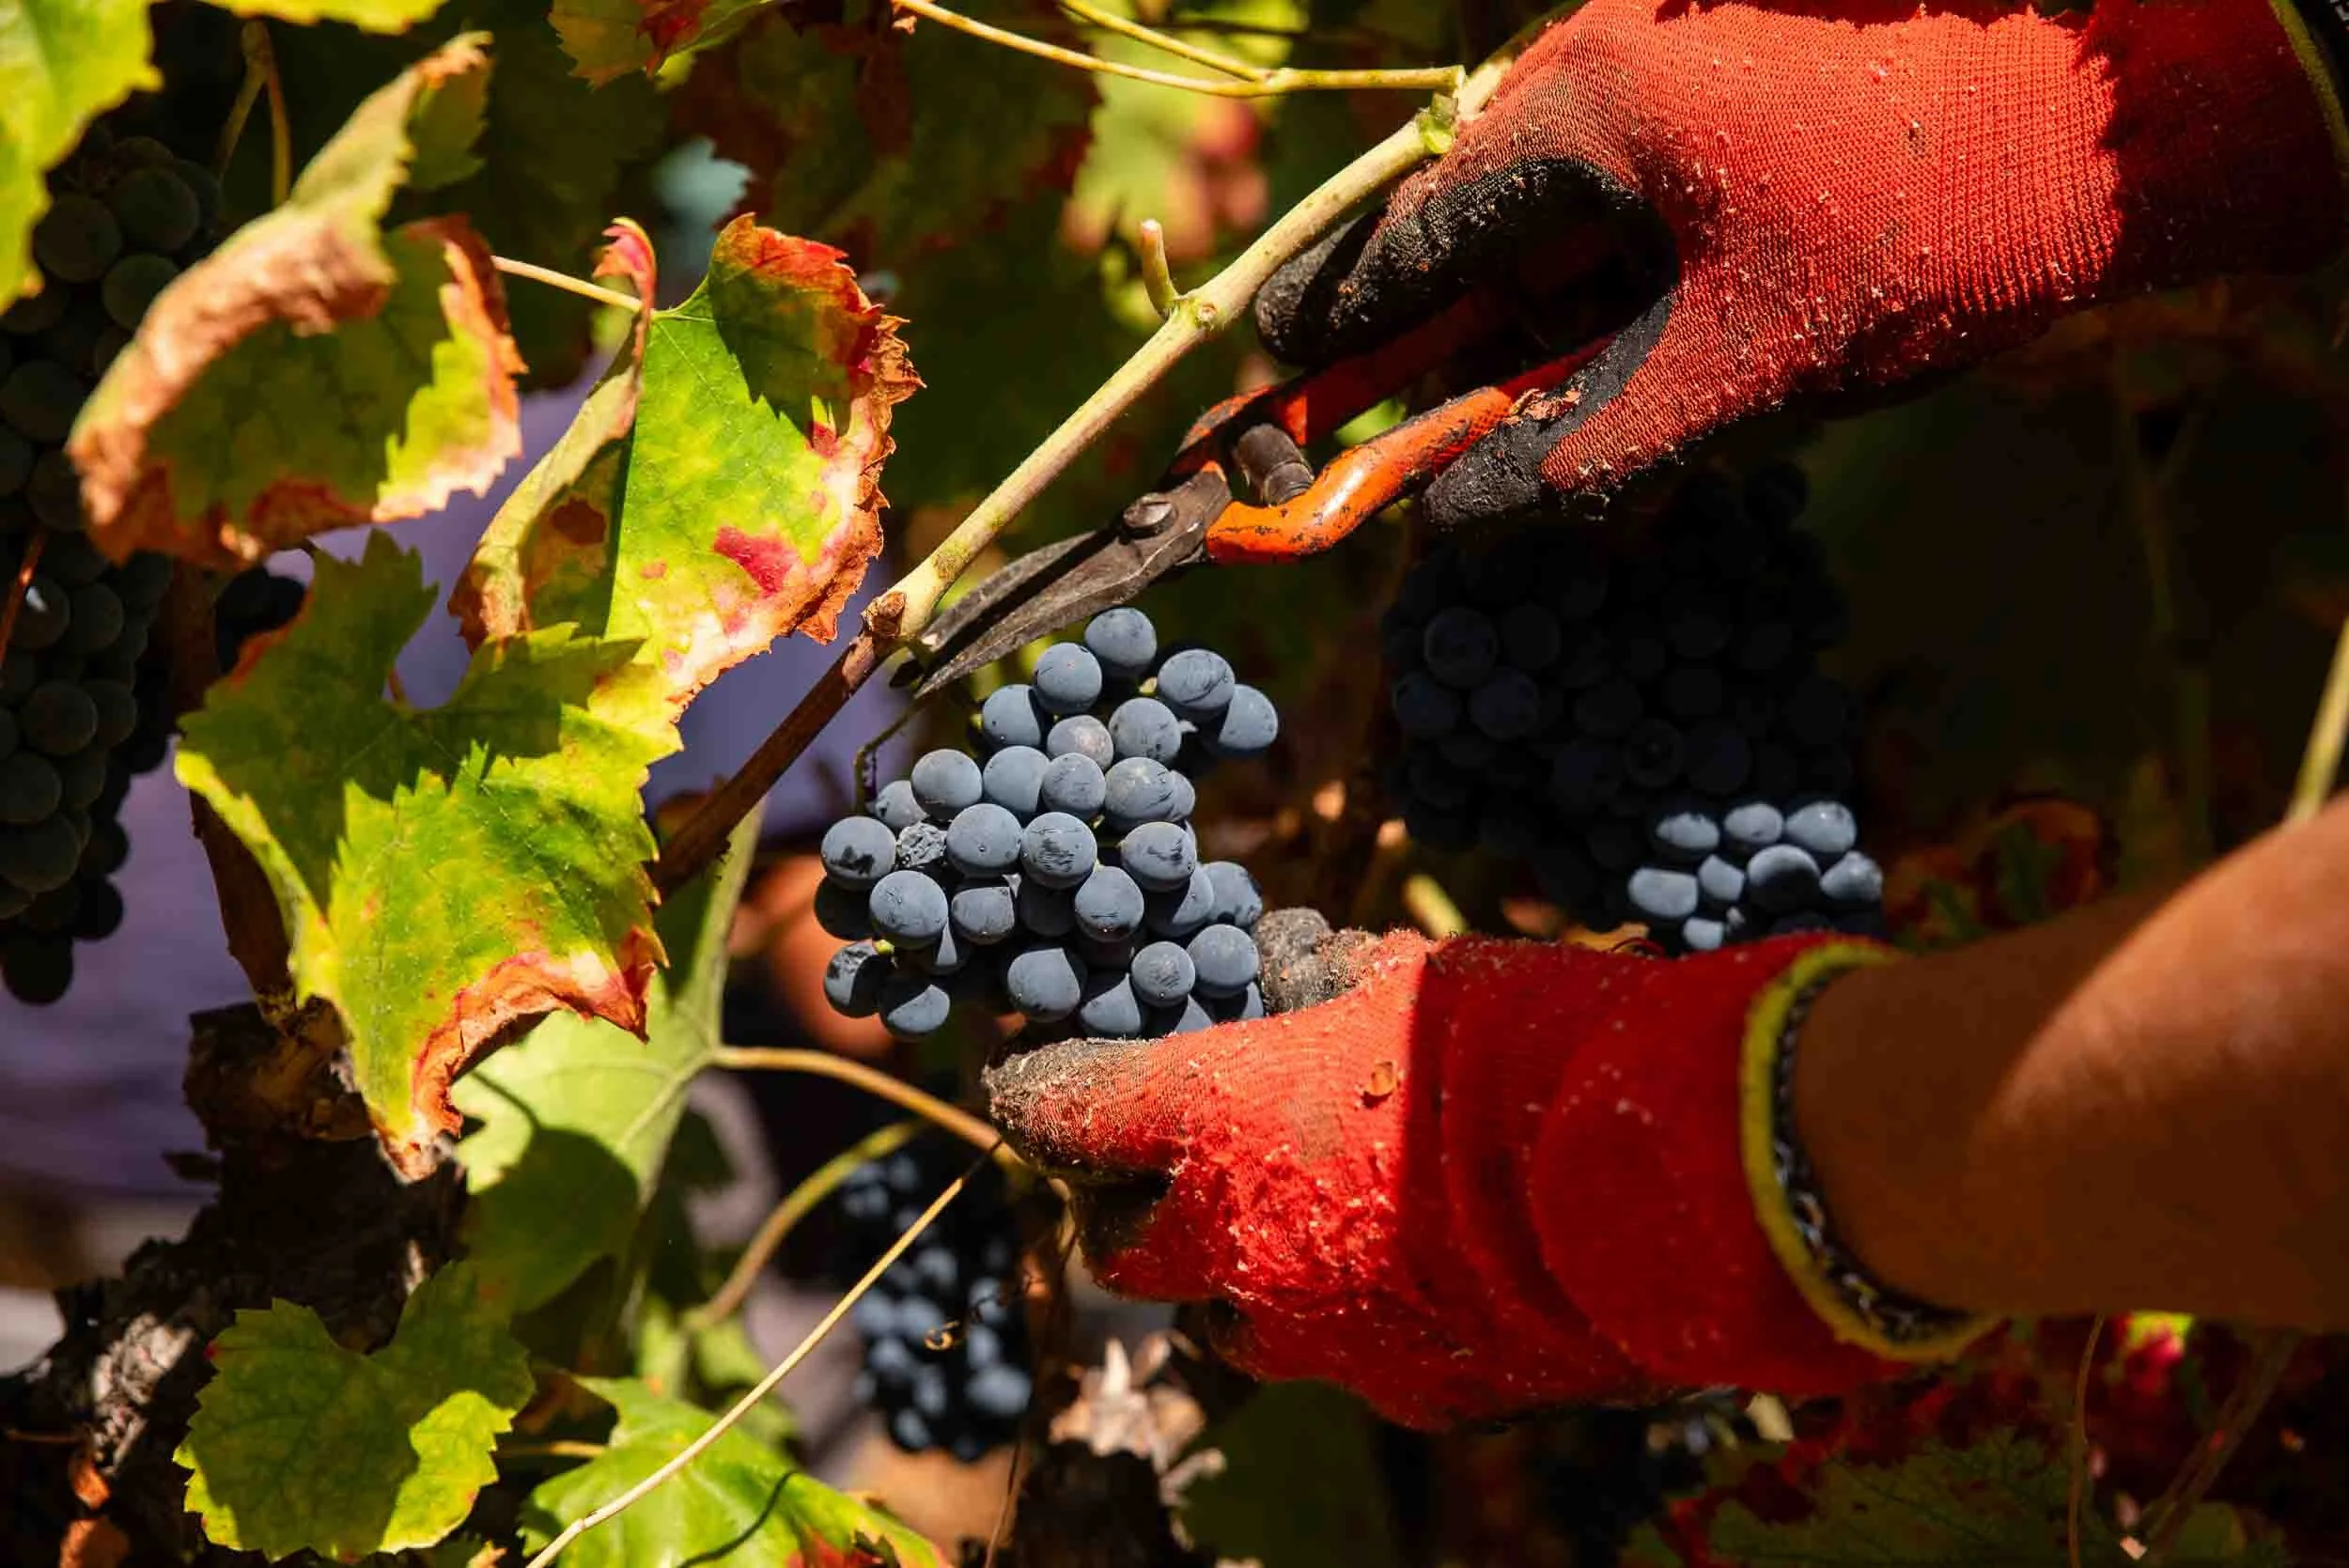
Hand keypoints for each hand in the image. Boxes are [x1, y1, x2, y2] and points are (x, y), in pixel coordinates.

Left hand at [986, 911, 1895, 1426]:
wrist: (1677, 1177)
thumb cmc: (1528, 1043)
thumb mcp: (1405, 975)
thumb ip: (1317, 979)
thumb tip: (1279, 960)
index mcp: (1208, 1123)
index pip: (1054, 1113)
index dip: (1045, 1090)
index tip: (1052, 1075)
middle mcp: (1232, 1247)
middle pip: (1114, 1248)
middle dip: (1126, 1206)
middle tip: (1173, 1160)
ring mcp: (1315, 1341)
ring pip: (1217, 1326)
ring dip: (1228, 1278)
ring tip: (1294, 1222)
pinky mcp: (1406, 1392)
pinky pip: (1340, 1362)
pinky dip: (1347, 1318)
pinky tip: (1409, 1269)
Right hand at [1255, 0, 2344, 527]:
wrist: (2121, 132)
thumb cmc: (1930, 239)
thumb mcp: (1738, 377)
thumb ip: (1577, 457)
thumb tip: (1447, 527)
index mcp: (1580, 118)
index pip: (1403, 252)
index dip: (1327, 357)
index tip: (1261, 426)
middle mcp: (1596, 81)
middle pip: (1453, 250)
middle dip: (1417, 374)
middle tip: (1364, 468)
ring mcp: (1656, 90)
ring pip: (1533, 250)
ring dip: (1515, 363)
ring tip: (1509, 467)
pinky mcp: (1711, 124)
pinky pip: (1610, 235)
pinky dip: (1593, 326)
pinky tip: (1617, 407)